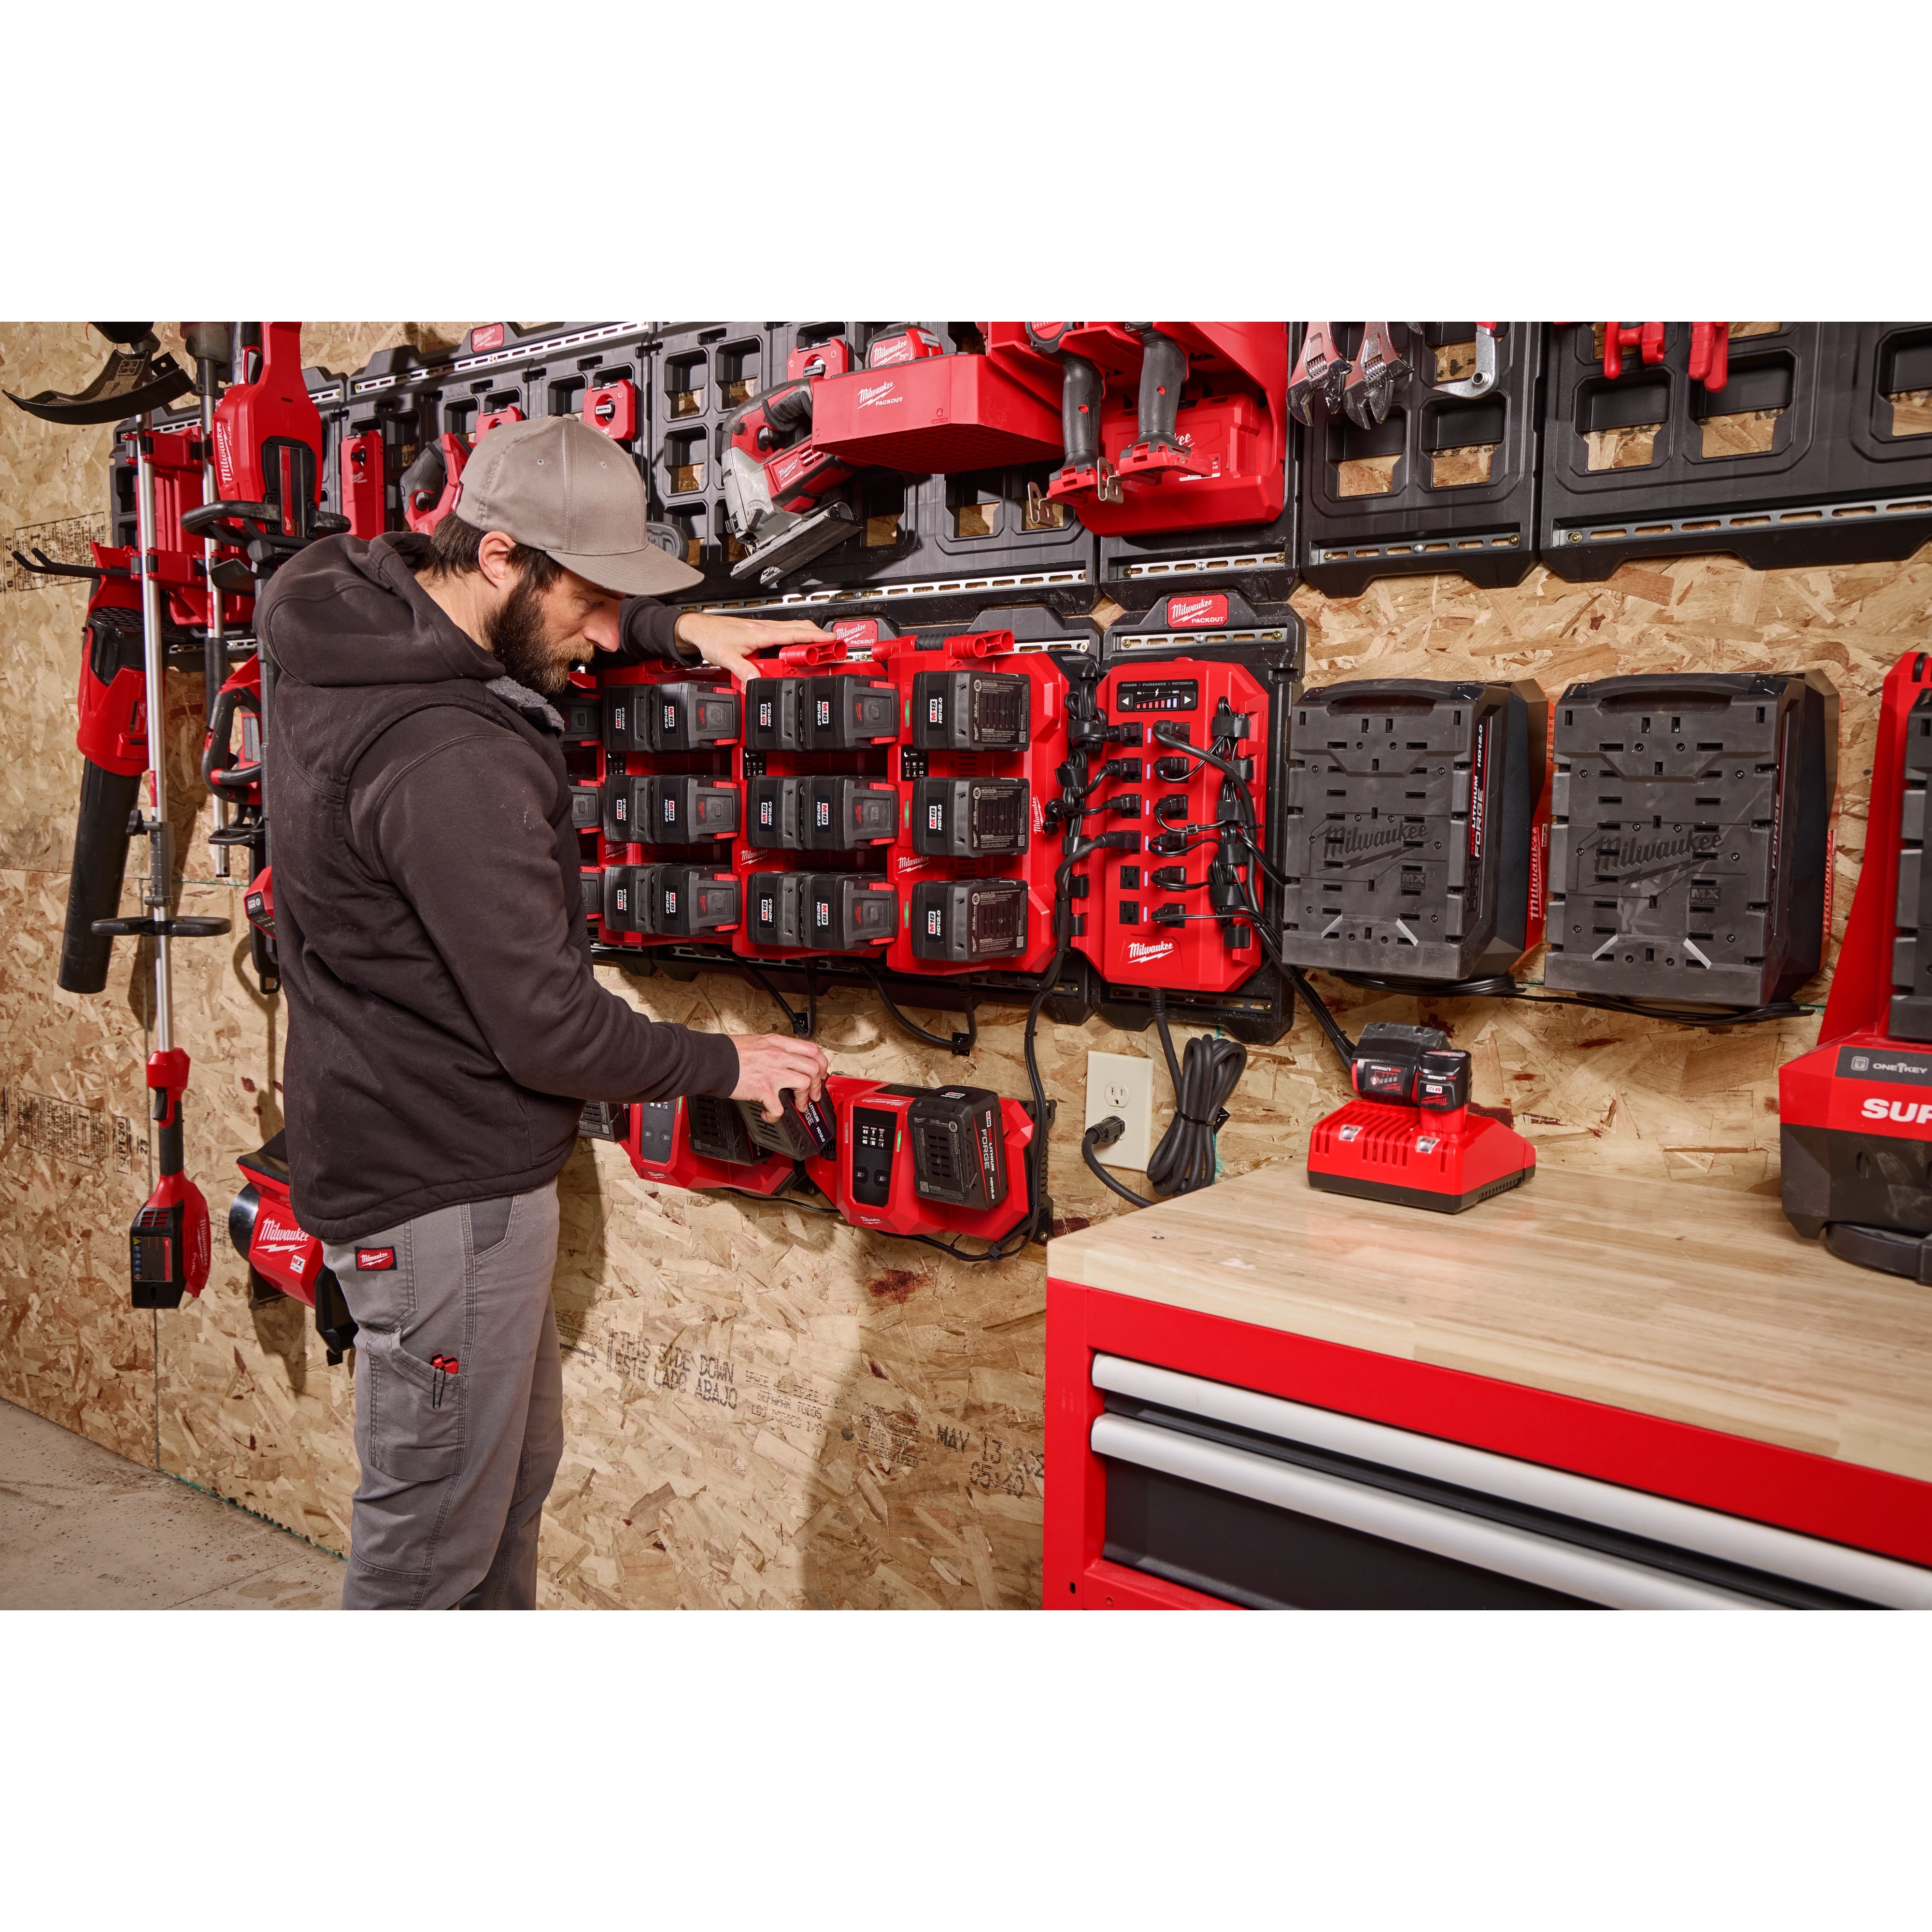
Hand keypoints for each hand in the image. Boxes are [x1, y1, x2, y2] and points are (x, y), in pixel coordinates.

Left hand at [673, 611, 833, 683]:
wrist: (700, 628)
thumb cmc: (712, 637)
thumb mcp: (727, 658)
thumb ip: (744, 671)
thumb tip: (757, 684)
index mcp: (761, 633)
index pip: (794, 633)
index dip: (814, 637)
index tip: (831, 640)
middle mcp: (765, 628)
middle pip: (799, 628)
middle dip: (818, 636)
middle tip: (834, 646)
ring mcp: (764, 629)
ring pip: (793, 629)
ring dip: (808, 636)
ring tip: (821, 647)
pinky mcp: (760, 632)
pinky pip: (784, 633)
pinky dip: (796, 638)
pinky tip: (796, 647)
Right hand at [727, 1032, 829, 1121]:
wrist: (712, 1060)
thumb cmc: (729, 1052)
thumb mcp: (758, 1042)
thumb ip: (774, 1049)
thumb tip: (786, 1059)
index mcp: (778, 1043)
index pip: (812, 1049)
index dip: (822, 1064)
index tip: (820, 1073)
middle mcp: (778, 1056)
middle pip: (814, 1067)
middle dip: (817, 1084)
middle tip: (813, 1094)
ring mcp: (772, 1072)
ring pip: (804, 1084)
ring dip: (803, 1099)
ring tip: (797, 1105)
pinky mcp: (763, 1089)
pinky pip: (778, 1107)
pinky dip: (776, 1115)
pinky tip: (769, 1115)